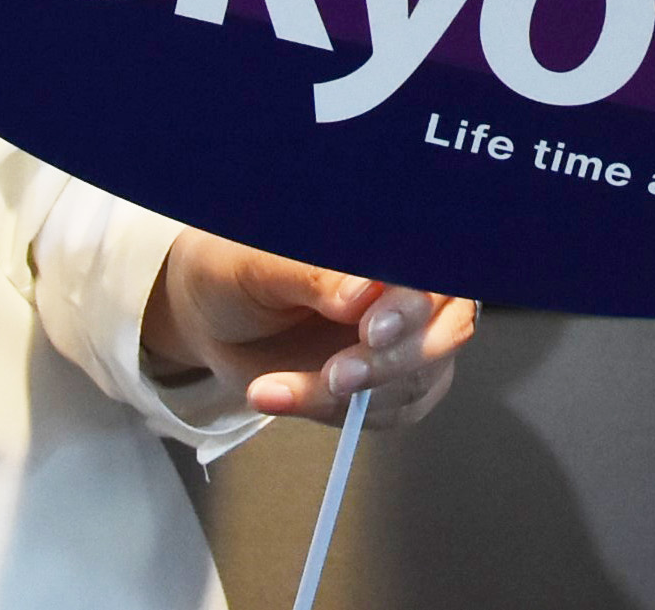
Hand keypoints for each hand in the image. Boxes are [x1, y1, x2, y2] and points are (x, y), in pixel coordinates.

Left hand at [141, 230, 476, 425]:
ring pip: (417, 379)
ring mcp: (404, 336)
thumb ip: (315, 275)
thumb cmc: (232, 270)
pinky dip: (334, 415)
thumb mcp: (259, 264)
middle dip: (389, 361)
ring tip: (274, 389)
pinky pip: (389, 411)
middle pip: (444, 329)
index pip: (434, 269)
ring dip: (352, 397)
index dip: (414, 303)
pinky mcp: (388, 382)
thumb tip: (364, 292)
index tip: (370, 330)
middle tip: (332, 378)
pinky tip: (279, 396)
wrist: (210, 316)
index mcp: (388, 239)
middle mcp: (408, 285)